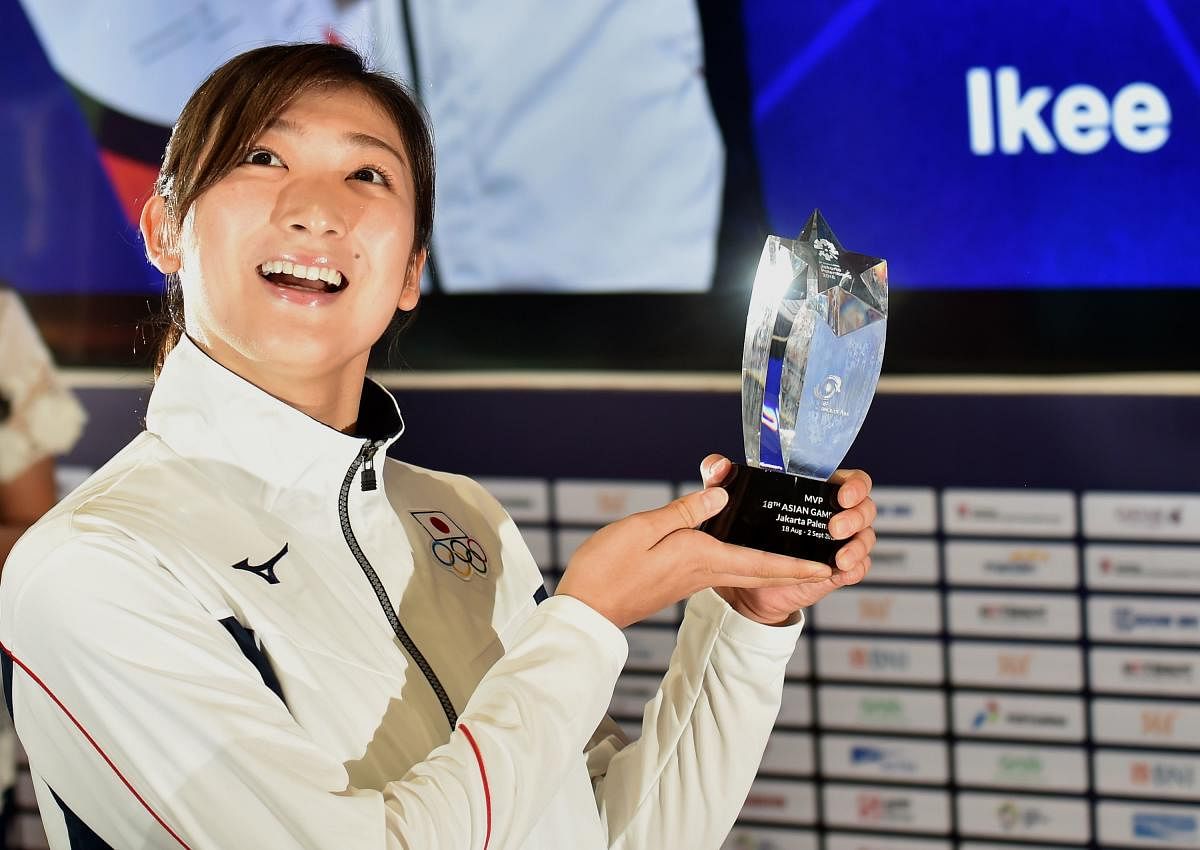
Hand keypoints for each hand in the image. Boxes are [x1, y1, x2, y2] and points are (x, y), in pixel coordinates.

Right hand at [555, 486, 833, 628]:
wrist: (586, 610)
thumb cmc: (608, 568)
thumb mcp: (644, 529)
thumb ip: (685, 512)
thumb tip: (723, 494)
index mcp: (701, 557)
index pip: (760, 562)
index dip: (797, 565)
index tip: (828, 567)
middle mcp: (702, 571)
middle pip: (759, 570)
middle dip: (794, 569)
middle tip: (827, 564)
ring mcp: (689, 579)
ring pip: (743, 570)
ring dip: (773, 566)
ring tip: (797, 555)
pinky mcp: (676, 580)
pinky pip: (722, 569)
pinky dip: (745, 563)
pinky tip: (744, 550)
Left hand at [702, 455, 876, 625]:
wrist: (742, 577)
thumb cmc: (742, 529)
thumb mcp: (728, 499)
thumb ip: (719, 476)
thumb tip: (720, 465)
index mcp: (819, 491)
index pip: (853, 480)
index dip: (855, 485)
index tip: (841, 494)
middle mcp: (836, 514)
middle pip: (866, 508)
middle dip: (856, 516)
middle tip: (834, 527)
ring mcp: (840, 543)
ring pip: (866, 538)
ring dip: (857, 545)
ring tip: (839, 556)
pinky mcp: (836, 570)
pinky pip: (859, 568)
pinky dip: (855, 568)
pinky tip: (841, 570)